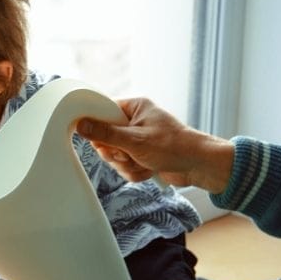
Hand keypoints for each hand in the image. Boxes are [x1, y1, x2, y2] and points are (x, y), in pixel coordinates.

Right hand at [76, 97, 234, 192]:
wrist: (199, 166)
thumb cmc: (173, 146)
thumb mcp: (134, 140)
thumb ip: (105, 134)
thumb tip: (81, 124)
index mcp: (134, 107)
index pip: (103, 111)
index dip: (97, 127)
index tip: (97, 139)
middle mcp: (134, 122)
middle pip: (105, 138)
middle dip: (116, 153)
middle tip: (127, 154)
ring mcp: (137, 140)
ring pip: (114, 156)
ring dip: (127, 165)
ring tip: (144, 163)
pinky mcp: (141, 156)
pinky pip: (125, 166)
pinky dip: (135, 172)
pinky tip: (149, 169)